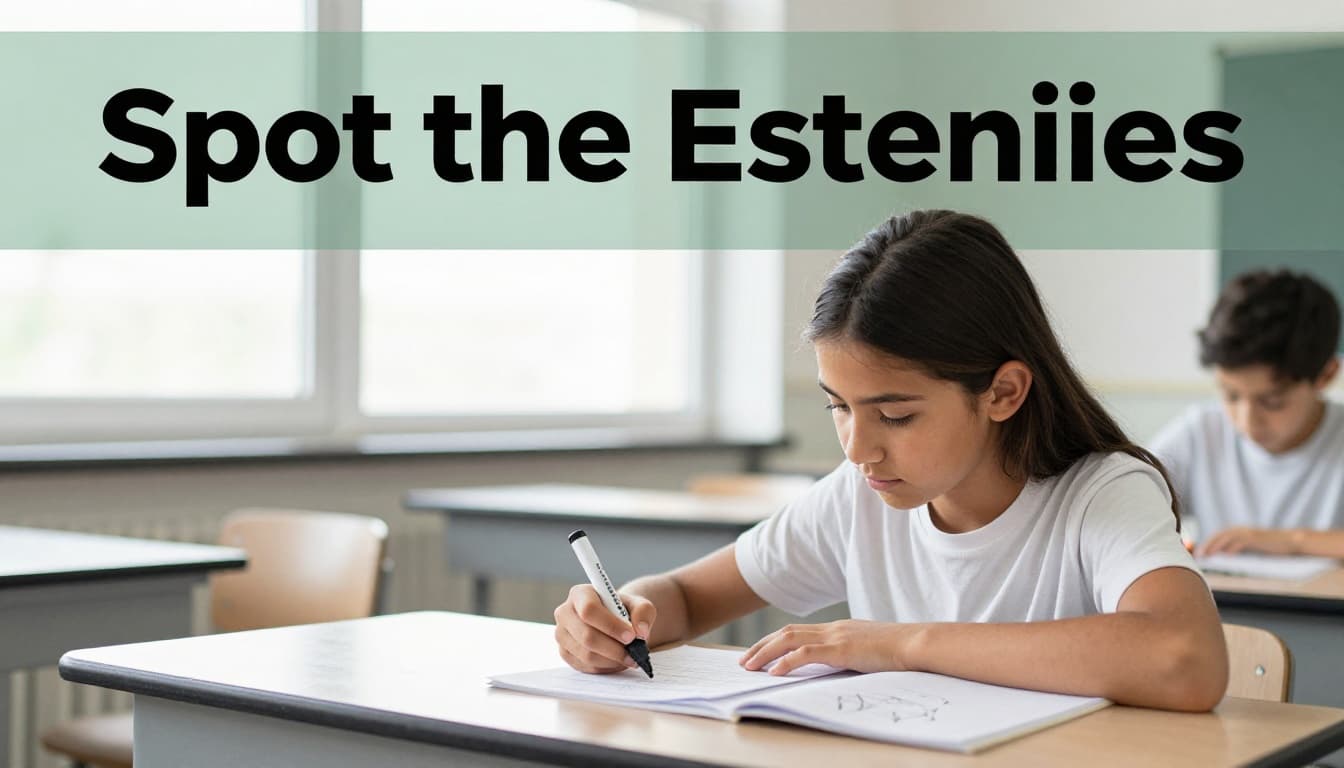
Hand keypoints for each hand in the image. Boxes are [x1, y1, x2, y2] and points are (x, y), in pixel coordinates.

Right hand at [553, 584, 655, 673]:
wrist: (614, 622)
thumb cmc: (624, 610)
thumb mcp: (639, 605)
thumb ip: (644, 612)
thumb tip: (640, 631)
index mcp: (580, 594)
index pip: (589, 610)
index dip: (610, 625)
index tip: (631, 636)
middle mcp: (565, 613)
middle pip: (586, 636)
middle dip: (614, 648)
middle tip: (633, 653)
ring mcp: (562, 634)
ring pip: (586, 655)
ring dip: (612, 660)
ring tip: (629, 658)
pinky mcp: (565, 653)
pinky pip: (585, 666)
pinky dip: (605, 667)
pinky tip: (617, 661)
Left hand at [739, 619, 921, 676]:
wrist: (916, 643)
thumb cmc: (899, 651)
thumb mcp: (869, 651)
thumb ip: (851, 655)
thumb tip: (840, 667)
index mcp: (838, 628)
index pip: (798, 631)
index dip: (775, 641)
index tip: (760, 652)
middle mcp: (832, 628)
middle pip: (786, 632)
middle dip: (762, 646)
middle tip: (744, 660)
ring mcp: (836, 636)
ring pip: (789, 640)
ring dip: (765, 653)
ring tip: (749, 666)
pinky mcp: (841, 649)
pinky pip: (805, 653)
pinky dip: (785, 662)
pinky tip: (773, 672)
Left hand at [1197, 527, 1299, 555]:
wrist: (1291, 541)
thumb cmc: (1272, 547)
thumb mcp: (1252, 547)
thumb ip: (1239, 548)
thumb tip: (1225, 557)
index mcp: (1239, 531)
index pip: (1218, 536)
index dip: (1207, 543)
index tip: (1198, 553)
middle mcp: (1242, 530)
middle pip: (1219, 535)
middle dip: (1207, 544)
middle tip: (1198, 555)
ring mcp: (1249, 533)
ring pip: (1227, 537)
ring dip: (1215, 546)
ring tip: (1207, 555)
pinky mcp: (1257, 539)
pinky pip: (1241, 542)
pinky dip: (1232, 548)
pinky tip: (1226, 555)